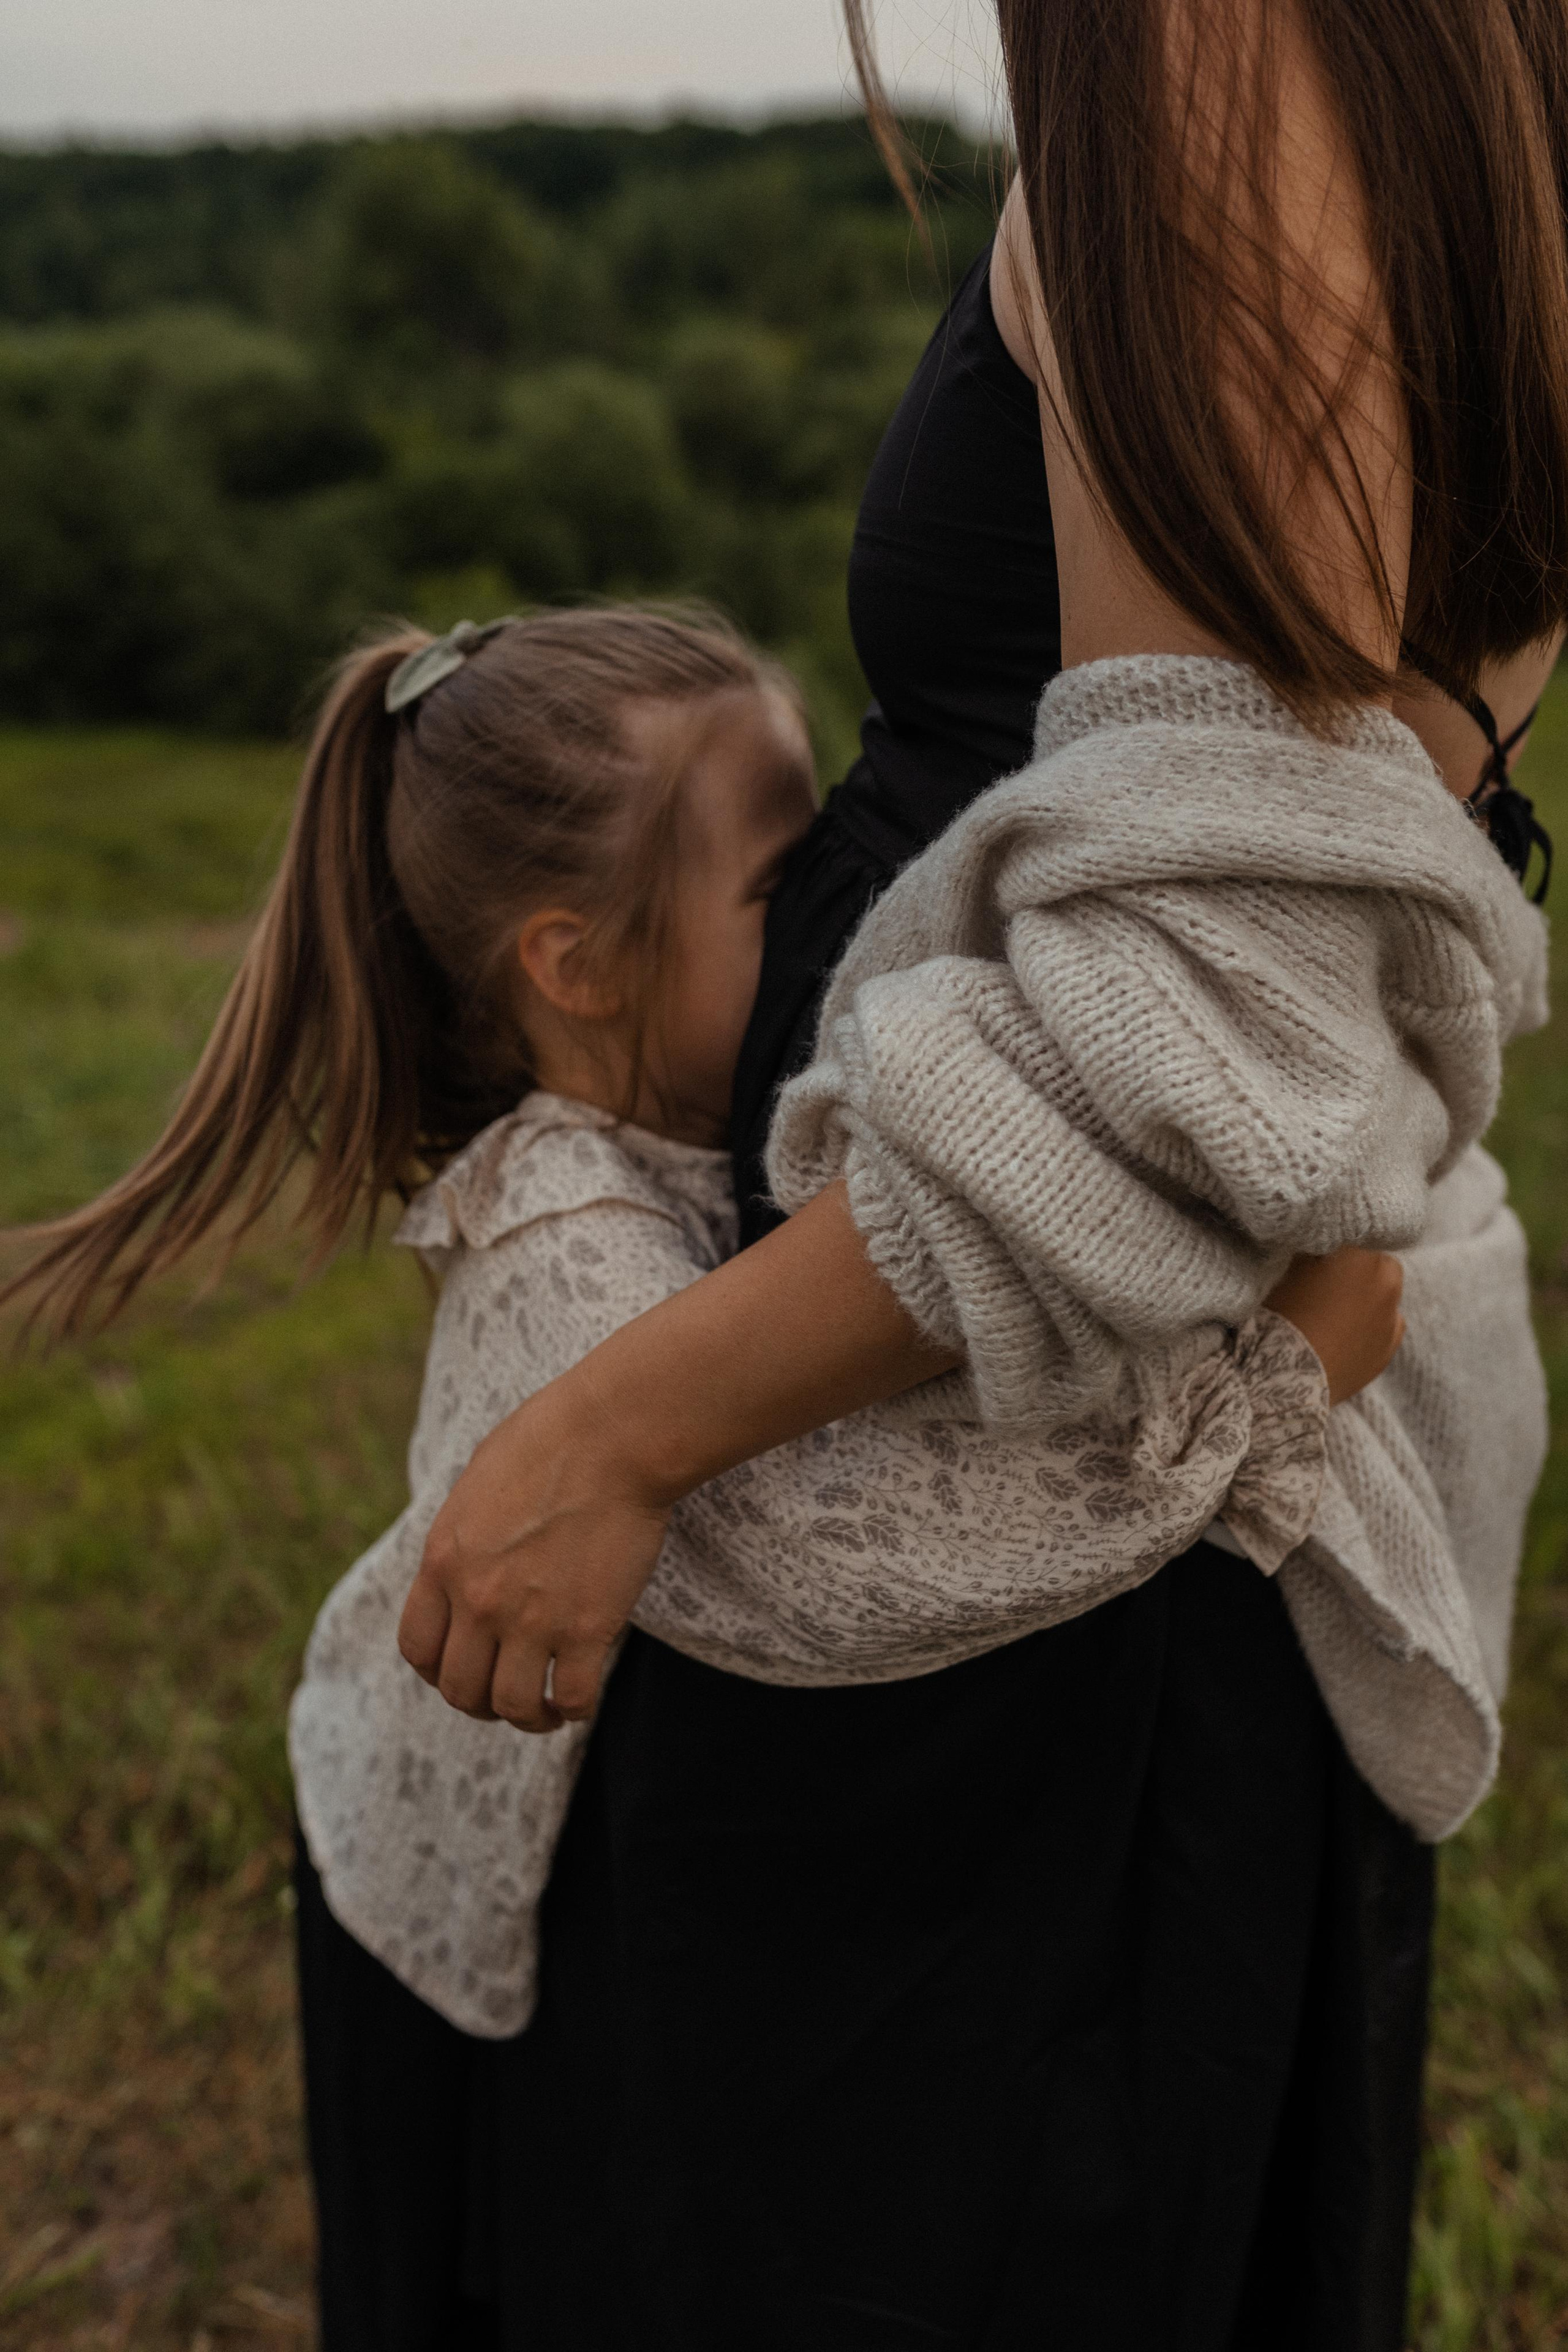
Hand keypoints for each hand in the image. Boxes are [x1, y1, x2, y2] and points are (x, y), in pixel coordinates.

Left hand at [398, 1368, 671, 1733]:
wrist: (613, 1436)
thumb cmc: (552, 1440)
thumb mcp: (478, 1483)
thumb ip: (463, 1536)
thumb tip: (463, 1562)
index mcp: (444, 1560)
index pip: (418, 1647)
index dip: (438, 1672)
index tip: (465, 1671)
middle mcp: (477, 1599)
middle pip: (460, 1688)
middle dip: (481, 1704)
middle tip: (507, 1698)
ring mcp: (531, 1617)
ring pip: (512, 1705)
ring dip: (528, 1717)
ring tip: (548, 1710)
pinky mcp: (586, 1627)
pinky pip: (572, 1696)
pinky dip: (575, 1707)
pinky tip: (581, 1697)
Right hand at [1264, 1247, 1405, 1406]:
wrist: (1284, 1379)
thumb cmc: (1278, 1315)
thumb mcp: (1285, 1265)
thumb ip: (1308, 1245)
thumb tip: (1315, 1237)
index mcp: (1362, 1252)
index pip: (1355, 1228)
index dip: (1335, 1235)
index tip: (1317, 1242)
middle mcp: (1387, 1280)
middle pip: (1375, 1257)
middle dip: (1357, 1263)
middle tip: (1326, 1275)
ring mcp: (1392, 1317)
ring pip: (1384, 1291)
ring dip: (1367, 1292)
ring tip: (1333, 1307)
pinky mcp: (1389, 1349)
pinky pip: (1386, 1325)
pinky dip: (1370, 1323)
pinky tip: (1343, 1331)